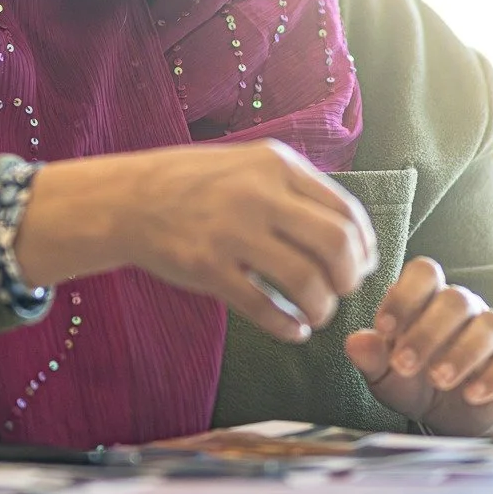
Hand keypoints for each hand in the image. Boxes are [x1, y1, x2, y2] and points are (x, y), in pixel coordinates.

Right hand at [13, 139, 377, 342]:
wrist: (127, 199)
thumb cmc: (194, 184)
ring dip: (322, 308)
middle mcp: (257, 194)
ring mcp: (230, 232)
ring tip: (316, 314)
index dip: (365, 246)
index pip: (345, 210)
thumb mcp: (248, 164)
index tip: (362, 264)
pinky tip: (292, 330)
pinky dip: (287, 326)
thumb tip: (351, 233)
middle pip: (335, 244)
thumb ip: (294, 188)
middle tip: (343, 290)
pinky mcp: (206, 268)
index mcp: (275, 164)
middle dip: (350, 277)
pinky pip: (262, 308)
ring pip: (305, 281)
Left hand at [344, 256, 492, 438]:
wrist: (447, 413)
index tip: (384, 329)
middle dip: (427, 333)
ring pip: (488, 325)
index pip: (423, 273)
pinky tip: (471, 395)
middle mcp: (462, 306)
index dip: (404, 296)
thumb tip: (354, 343)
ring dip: (462, 353)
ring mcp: (490, 330)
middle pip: (455, 300)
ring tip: (438, 380)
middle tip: (405, 365)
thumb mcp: (383, 372)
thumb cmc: (410, 379)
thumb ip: (370, 356)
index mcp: (426, 296)